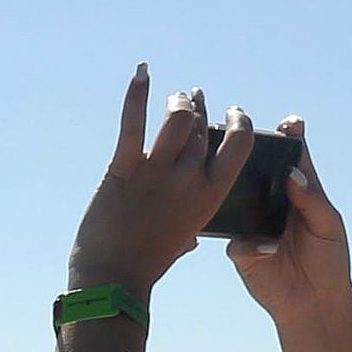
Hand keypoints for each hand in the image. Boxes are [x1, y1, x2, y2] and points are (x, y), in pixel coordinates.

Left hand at [67, 64, 259, 302]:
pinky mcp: (123, 170)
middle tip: (192, 96)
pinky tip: (142, 72)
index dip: (238, 122)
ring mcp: (157, 173)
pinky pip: (133, 123)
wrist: (113, 279)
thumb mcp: (178, 243)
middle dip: (198, 106)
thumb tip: (189, 237)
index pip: (238, 146)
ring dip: (176, 101)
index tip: (232, 111)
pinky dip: (137, 94)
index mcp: (209, 196)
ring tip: (172, 96)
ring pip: (177, 119)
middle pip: (202, 128)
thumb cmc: (145, 264)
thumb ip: (189, 231)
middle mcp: (189, 180)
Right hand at [220, 129, 351, 328]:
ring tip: (234, 174)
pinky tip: (257, 241)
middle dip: (253, 153)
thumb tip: (291, 174)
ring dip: (234, 186)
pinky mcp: (239, 248)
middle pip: (260, 171)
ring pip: (238, 198)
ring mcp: (253, 223)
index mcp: (300, 191)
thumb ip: (312, 198)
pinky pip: (232, 236)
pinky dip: (241, 236)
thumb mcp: (329, 225)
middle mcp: (273, 202)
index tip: (290, 124)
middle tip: (247, 136)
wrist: (313, 302)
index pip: (294, 158)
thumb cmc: (330, 260)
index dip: (291, 138)